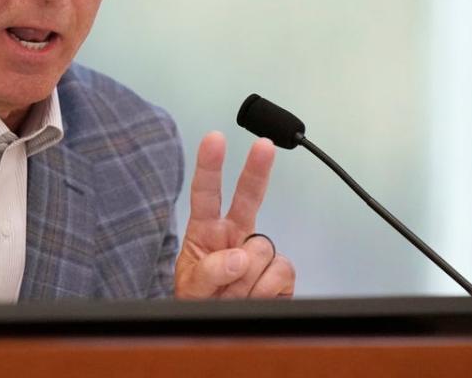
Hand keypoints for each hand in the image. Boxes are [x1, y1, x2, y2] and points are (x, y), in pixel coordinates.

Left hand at [174, 132, 294, 298]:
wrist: (221, 334)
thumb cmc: (200, 303)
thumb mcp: (191, 290)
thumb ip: (208, 272)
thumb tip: (238, 257)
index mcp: (206, 231)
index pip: (206, 193)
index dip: (210, 165)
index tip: (215, 138)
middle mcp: (234, 234)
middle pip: (248, 196)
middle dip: (256, 169)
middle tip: (264, 145)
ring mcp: (258, 251)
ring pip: (261, 248)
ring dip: (246, 279)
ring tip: (233, 293)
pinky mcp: (280, 272)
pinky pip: (280, 271)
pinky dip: (266, 290)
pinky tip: (255, 297)